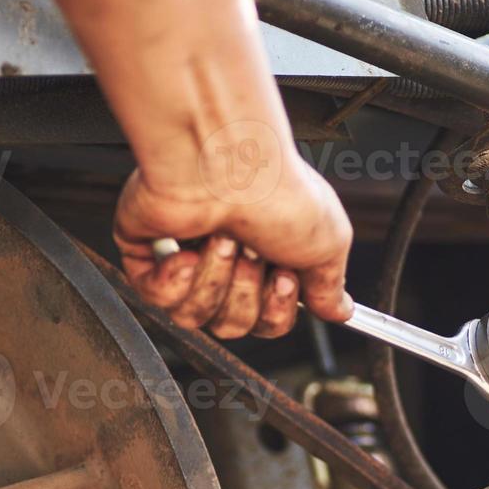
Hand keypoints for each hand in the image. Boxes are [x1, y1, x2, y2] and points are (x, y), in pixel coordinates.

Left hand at [114, 155, 352, 339]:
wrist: (224, 163)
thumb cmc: (275, 191)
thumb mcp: (329, 242)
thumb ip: (330, 285)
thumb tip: (339, 309)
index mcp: (267, 260)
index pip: (267, 322)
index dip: (275, 312)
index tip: (284, 277)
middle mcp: (226, 262)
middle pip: (232, 325)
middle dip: (244, 293)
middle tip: (251, 251)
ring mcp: (185, 259)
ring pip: (193, 316)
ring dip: (213, 281)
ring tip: (220, 239)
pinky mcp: (148, 254)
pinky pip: (158, 298)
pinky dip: (175, 278)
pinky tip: (188, 249)